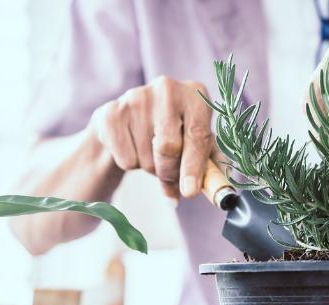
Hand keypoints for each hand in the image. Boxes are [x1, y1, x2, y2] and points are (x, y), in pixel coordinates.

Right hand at [90, 76, 215, 199]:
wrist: (129, 121)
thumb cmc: (172, 133)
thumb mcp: (196, 144)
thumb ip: (210, 166)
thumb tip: (218, 190)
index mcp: (195, 94)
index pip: (197, 135)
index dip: (194, 167)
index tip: (190, 191)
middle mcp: (166, 89)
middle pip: (168, 148)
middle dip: (170, 172)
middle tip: (171, 177)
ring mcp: (135, 98)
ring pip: (145, 158)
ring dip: (151, 168)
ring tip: (151, 153)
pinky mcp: (111, 113)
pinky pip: (125, 159)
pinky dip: (131, 164)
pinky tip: (133, 146)